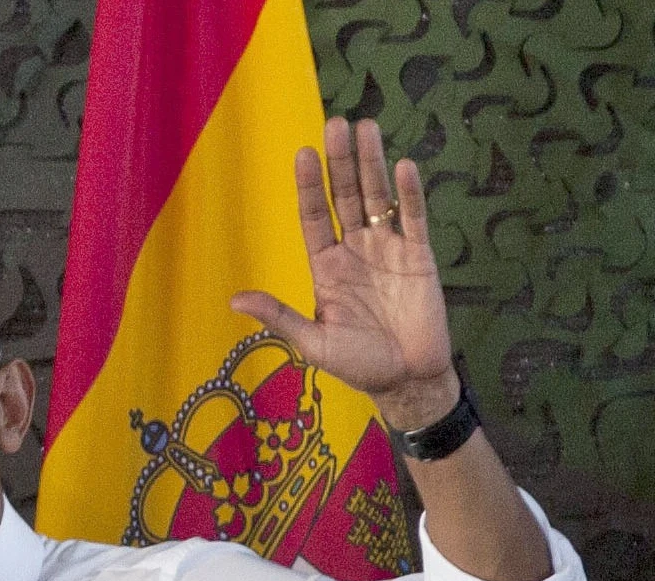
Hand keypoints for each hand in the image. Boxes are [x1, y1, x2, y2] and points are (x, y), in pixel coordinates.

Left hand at [231, 117, 461, 432]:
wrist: (408, 381)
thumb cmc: (359, 365)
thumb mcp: (314, 343)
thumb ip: (280, 317)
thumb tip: (235, 300)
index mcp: (327, 266)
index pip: (315, 216)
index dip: (310, 186)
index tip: (303, 154)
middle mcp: (356, 250)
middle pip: (345, 196)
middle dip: (340, 161)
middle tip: (336, 124)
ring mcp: (389, 250)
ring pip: (378, 198)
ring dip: (372, 164)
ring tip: (366, 128)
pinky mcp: (419, 257)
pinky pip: (413, 219)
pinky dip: (409, 194)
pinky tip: (403, 167)